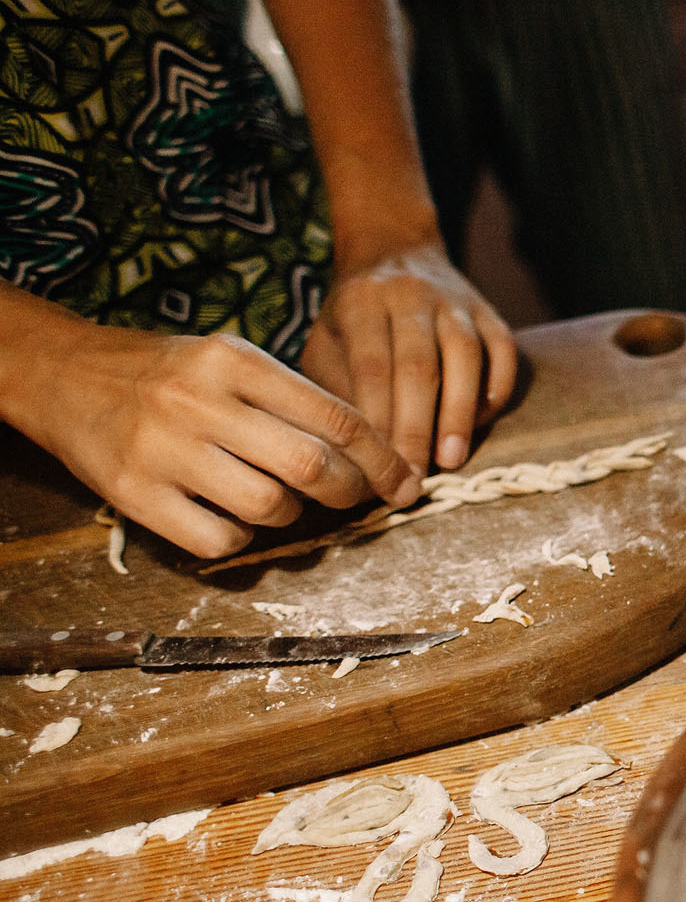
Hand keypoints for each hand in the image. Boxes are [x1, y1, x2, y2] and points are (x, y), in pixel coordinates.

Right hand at [22, 323, 418, 558]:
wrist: (64, 376)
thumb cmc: (168, 374)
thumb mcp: (230, 362)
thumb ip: (294, 400)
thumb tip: (376, 457)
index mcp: (234, 362)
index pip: (335, 417)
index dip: (383, 459)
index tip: (405, 483)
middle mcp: (200, 402)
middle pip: (311, 466)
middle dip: (352, 492)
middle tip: (357, 499)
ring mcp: (164, 450)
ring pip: (271, 507)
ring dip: (294, 515)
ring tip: (282, 501)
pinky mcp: (135, 495)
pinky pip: (219, 540)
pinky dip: (241, 538)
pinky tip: (233, 517)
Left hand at [301, 242, 516, 471]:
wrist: (395, 252)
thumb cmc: (353, 317)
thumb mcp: (325, 341)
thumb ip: (333, 386)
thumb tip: (351, 448)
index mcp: (362, 302)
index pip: (372, 368)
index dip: (378, 422)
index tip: (377, 469)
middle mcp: (411, 296)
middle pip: (418, 367)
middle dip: (416, 429)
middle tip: (414, 480)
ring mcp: (456, 302)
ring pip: (466, 358)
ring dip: (459, 414)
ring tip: (451, 460)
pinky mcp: (490, 312)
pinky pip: (503, 352)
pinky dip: (496, 389)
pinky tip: (481, 423)